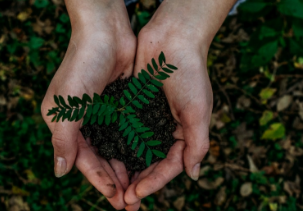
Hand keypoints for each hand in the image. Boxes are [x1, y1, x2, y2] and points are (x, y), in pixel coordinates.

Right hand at [41, 1, 135, 208]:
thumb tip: (59, 173)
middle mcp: (82, 121)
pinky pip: (127, 133)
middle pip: (100, 159)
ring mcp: (102, 114)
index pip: (83, 160)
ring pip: (115, 149)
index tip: (115, 198)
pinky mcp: (120, 105)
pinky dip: (134, 149)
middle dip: (114, 181)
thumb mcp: (67, 106)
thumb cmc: (81, 66)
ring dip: (126, 169)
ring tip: (139, 190)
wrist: (106, 32)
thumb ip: (63, 141)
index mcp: (64, 124)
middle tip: (130, 203)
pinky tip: (146, 163)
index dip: (99, 180)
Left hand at [123, 1, 235, 208]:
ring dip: (125, 170)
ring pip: (135, 151)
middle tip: (122, 201)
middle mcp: (165, 129)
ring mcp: (148, 119)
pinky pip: (123, 131)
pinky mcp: (133, 107)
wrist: (172, 39)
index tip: (136, 194)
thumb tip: (193, 175)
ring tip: (112, 187)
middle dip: (138, 183)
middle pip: (150, 164)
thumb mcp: (198, 111)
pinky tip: (104, 158)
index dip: (154, 182)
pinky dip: (115, 146)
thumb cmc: (190, 74)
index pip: (169, 166)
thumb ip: (197, 144)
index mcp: (184, 133)